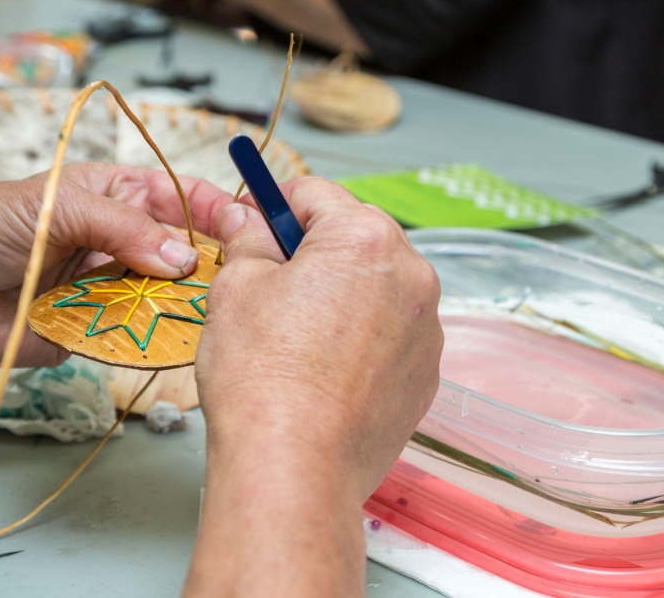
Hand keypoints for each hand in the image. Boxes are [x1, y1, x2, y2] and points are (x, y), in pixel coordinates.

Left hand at [0, 163, 231, 385]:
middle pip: (179, 254)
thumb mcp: (57, 205)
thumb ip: (122, 227)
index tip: (245, 227)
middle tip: (236, 281)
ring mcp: (106, 291)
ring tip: (215, 314)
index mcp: (111, 198)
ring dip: (186, 306)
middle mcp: (116, 244)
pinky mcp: (90, 333)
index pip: (177, 198)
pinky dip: (152, 340)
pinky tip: (178, 342)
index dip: (212, 210)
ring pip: (162, 298)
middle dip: (207, 265)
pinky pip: (131, 337)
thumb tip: (184, 256)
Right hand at [186, 177, 442, 596]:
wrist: (293, 468)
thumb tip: (249, 220)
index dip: (273, 207)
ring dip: (341, 296)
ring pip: (375, 289)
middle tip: (269, 289)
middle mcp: (413, 276)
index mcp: (365, 238)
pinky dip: (361, 340)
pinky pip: (391, 335)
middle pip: (354, 240)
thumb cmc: (261, 376)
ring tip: (296, 341)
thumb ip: (249, 240)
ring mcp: (428, 330)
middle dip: (313, 253)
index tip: (254, 228)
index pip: (314, 194)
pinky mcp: (427, 376)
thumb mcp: (235, 287)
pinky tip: (323, 373)